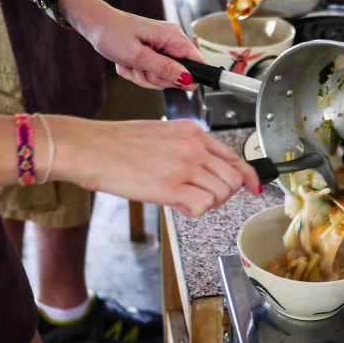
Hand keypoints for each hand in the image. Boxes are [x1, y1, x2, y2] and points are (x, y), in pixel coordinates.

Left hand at [57, 0, 203, 89]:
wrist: (94, 23)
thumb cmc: (111, 33)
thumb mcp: (137, 56)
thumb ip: (165, 69)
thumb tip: (189, 80)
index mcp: (173, 38)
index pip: (198, 63)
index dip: (187, 78)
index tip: (166, 80)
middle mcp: (172, 41)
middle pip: (179, 75)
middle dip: (156, 78)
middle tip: (139, 69)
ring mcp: (163, 46)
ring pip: (163, 77)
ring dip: (144, 76)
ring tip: (130, 64)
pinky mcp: (154, 51)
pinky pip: (153, 72)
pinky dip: (138, 72)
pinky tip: (127, 63)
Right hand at [60, 116, 261, 216]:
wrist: (89, 148)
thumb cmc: (116, 144)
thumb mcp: (161, 134)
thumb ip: (188, 148)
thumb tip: (206, 170)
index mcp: (192, 132)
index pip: (234, 157)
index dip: (248, 176)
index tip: (253, 187)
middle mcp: (192, 146)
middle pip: (232, 179)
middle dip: (223, 194)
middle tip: (201, 197)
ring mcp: (183, 166)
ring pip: (221, 194)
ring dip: (207, 203)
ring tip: (183, 198)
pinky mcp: (170, 187)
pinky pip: (203, 206)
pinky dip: (194, 211)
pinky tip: (176, 204)